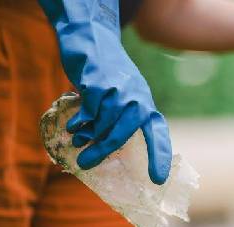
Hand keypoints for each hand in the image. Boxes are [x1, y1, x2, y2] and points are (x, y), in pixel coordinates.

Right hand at [39, 0, 171, 184]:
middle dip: (101, 152)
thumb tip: (104, 148)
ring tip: (77, 141)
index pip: (158, 135)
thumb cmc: (108, 74)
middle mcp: (137, 100)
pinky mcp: (99, 86)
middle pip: (120, 136)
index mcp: (146, 105)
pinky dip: (79, 121)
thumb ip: (119, 120)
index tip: (158, 180)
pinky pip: (88, 113)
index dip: (159, 157)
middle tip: (86, 164)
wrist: (94, 39)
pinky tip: (73, 125)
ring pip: (101, 125)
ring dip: (86, 135)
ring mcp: (118, 92)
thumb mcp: (124, 96)